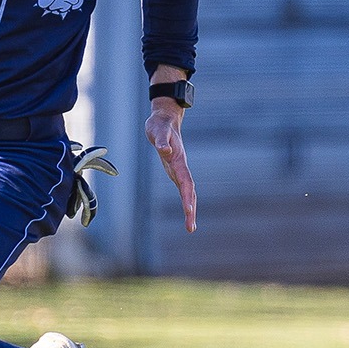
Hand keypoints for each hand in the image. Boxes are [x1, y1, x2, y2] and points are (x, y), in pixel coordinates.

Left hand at [146, 100, 196, 232]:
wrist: (166, 119)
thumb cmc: (160, 125)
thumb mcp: (157, 131)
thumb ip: (161, 141)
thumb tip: (165, 151)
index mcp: (178, 160)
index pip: (185, 182)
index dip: (187, 197)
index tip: (189, 212)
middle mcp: (181, 167)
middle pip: (189, 191)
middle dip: (191, 210)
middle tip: (191, 228)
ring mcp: (179, 169)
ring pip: (188, 191)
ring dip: (190, 208)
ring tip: (191, 226)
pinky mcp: (175, 169)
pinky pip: (183, 187)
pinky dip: (187, 200)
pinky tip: (188, 210)